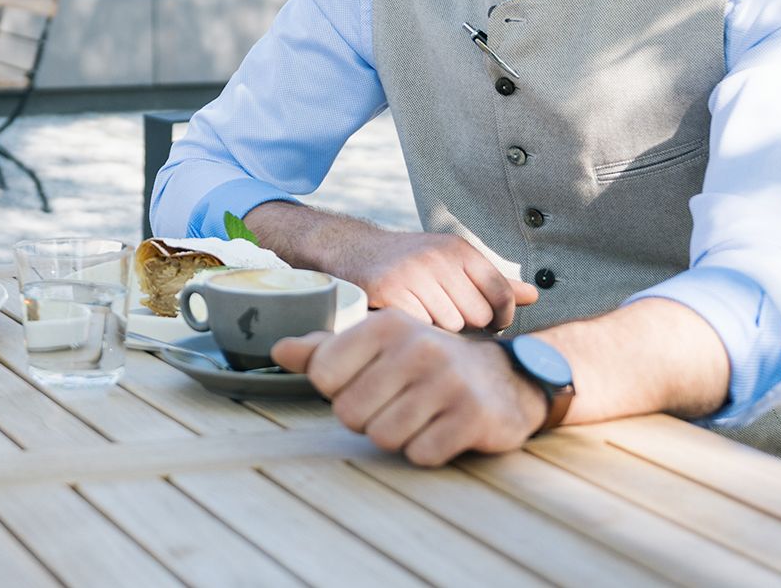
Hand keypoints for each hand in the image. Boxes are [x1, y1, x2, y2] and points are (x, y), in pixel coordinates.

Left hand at [272, 311, 547, 465]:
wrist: (503, 379)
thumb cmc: (425, 362)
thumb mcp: (378, 345)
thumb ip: (325, 349)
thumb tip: (276, 350)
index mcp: (386, 326)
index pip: (323, 375)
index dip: (339, 390)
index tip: (365, 384)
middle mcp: (416, 347)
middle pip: (349, 412)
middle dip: (367, 417)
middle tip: (395, 404)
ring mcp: (447, 381)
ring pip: (383, 436)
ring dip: (397, 436)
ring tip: (419, 416)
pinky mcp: (472, 416)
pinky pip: (420, 454)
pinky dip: (426, 450)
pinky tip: (441, 430)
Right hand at [341, 229, 538, 331]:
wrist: (356, 250)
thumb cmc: (412, 263)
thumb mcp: (454, 263)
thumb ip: (493, 282)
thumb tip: (534, 296)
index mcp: (460, 250)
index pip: (502, 294)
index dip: (500, 317)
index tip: (489, 322)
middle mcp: (440, 257)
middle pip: (478, 316)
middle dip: (465, 324)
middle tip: (445, 314)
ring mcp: (414, 273)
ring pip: (451, 325)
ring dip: (439, 329)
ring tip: (424, 314)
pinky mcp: (391, 290)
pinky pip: (422, 327)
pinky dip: (417, 329)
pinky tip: (408, 318)